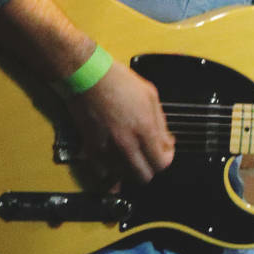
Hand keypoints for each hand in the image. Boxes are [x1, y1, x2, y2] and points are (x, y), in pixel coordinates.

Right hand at [65, 63, 173, 183]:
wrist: (87, 77)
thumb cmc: (119, 82)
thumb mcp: (151, 97)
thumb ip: (161, 124)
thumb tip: (166, 142)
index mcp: (144, 130)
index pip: (161, 164)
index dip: (166, 158)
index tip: (164, 149)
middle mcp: (125, 144)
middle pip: (143, 177)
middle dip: (150, 168)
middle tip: (149, 154)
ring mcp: (106, 149)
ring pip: (123, 176)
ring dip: (130, 169)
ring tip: (132, 153)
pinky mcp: (90, 148)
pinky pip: (103, 171)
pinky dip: (111, 169)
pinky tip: (115, 158)